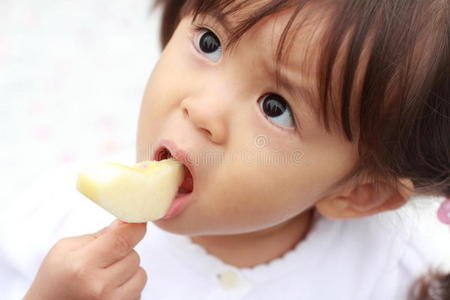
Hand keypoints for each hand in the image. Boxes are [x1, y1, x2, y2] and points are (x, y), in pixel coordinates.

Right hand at [24, 220, 146, 299]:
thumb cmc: (55, 280)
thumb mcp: (65, 250)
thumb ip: (98, 235)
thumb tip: (126, 222)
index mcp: (82, 266)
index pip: (122, 239)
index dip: (135, 227)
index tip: (139, 222)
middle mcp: (99, 287)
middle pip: (134, 256)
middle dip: (123, 254)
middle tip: (103, 261)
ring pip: (141, 275)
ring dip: (129, 272)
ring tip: (106, 277)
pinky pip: (139, 292)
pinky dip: (129, 288)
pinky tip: (108, 291)